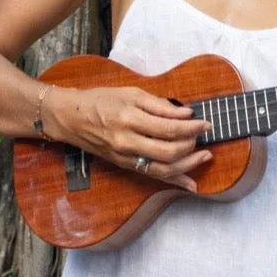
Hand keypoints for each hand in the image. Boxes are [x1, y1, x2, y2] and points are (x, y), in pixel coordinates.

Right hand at [48, 86, 211, 191]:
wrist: (70, 118)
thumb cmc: (101, 100)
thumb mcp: (131, 92)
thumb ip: (159, 105)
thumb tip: (186, 113)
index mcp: (130, 117)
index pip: (169, 127)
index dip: (192, 127)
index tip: (206, 122)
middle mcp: (127, 141)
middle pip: (169, 151)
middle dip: (192, 144)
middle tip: (205, 134)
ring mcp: (125, 157)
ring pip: (163, 168)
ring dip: (188, 164)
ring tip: (205, 155)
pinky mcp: (125, 165)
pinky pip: (153, 175)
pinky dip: (174, 181)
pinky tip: (191, 184)